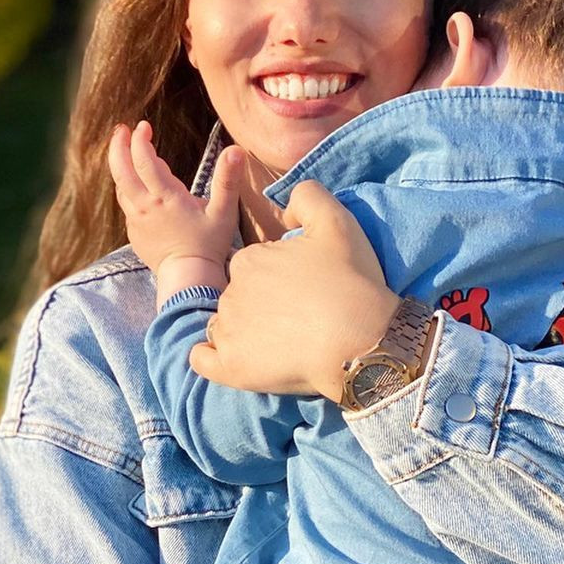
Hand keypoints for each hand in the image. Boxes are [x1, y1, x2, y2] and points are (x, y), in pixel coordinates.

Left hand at [109, 121, 241, 301]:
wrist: (188, 278)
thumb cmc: (208, 245)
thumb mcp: (223, 212)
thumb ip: (228, 180)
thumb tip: (236, 150)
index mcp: (164, 197)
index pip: (144, 160)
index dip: (141, 140)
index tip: (144, 126)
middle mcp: (144, 206)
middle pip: (121, 170)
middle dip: (119, 146)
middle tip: (122, 130)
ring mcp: (136, 220)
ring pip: (120, 186)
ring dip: (120, 165)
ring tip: (124, 150)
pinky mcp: (134, 232)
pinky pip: (125, 203)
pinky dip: (126, 186)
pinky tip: (133, 182)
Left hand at [189, 179, 398, 401]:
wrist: (360, 343)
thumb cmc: (350, 283)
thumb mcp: (336, 222)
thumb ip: (308, 197)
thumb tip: (288, 206)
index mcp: (249, 260)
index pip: (253, 267)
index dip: (276, 278)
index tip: (302, 290)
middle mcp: (230, 292)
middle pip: (239, 297)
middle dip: (261, 305)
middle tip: (297, 319)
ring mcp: (227, 331)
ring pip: (225, 327)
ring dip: (244, 332)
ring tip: (282, 344)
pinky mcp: (229, 367)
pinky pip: (203, 360)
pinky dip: (215, 359)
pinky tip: (239, 359)